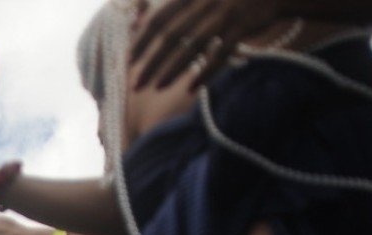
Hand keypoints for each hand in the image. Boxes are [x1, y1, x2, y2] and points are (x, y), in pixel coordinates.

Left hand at [129, 0, 279, 91]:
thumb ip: (179, 8)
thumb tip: (142, 23)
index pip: (159, 19)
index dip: (142, 40)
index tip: (129, 60)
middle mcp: (205, 3)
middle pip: (170, 38)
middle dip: (151, 63)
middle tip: (136, 84)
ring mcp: (224, 15)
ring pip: (192, 48)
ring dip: (172, 71)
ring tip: (156, 88)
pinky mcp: (242, 27)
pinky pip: (219, 55)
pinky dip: (205, 73)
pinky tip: (191, 89)